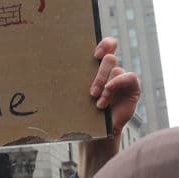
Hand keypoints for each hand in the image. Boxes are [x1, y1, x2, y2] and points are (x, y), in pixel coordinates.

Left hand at [80, 38, 141, 177]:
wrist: (95, 133)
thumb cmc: (81, 112)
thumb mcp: (73, 95)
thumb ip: (70, 81)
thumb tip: (46, 69)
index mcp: (97, 67)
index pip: (107, 45)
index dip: (105, 44)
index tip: (95, 54)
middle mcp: (111, 70)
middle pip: (109, 59)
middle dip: (99, 75)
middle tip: (90, 92)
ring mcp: (122, 79)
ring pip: (116, 70)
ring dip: (105, 87)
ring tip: (98, 103)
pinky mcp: (132, 88)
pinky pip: (130, 77)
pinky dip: (117, 84)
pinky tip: (107, 98)